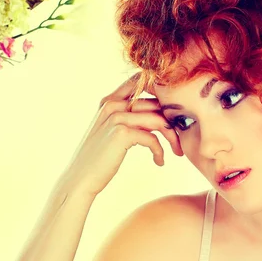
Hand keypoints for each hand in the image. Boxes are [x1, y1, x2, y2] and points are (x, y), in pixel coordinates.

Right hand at [59, 71, 183, 198]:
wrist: (80, 178)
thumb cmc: (99, 159)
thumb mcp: (111, 132)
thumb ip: (128, 118)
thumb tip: (156, 115)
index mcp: (110, 100)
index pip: (142, 82)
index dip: (163, 94)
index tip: (175, 114)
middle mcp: (113, 104)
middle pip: (156, 103)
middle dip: (174, 121)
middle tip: (181, 140)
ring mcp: (116, 117)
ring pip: (158, 119)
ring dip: (172, 137)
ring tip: (177, 152)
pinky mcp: (121, 133)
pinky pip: (152, 138)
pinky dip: (160, 151)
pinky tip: (159, 162)